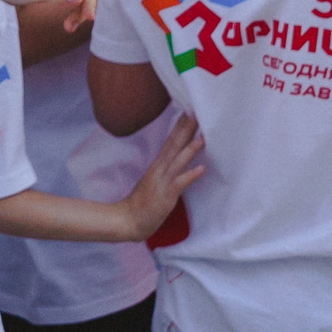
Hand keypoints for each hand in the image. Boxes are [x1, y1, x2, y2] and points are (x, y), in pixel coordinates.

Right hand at [124, 109, 203, 238]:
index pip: (170, 141)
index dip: (180, 126)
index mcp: (158, 165)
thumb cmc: (142, 202)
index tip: (189, 111)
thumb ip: (165, 169)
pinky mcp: (166, 195)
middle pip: (174, 145)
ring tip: (203, 137)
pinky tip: (201, 169)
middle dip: (186, 129)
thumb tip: (176, 158)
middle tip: (197, 112)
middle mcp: (160, 169)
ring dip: (191, 149)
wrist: (127, 220)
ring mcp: (162, 181)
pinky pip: (180, 184)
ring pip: (178, 161)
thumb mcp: (154, 180)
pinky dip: (190, 175)